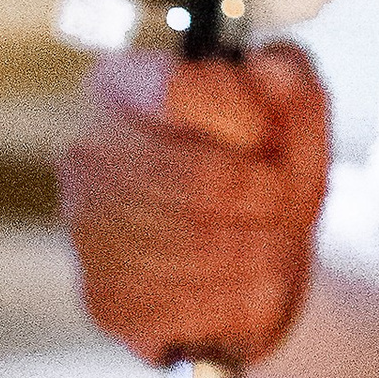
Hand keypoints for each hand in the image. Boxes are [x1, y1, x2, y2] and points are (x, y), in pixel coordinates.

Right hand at [59, 43, 329, 366]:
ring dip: (260, 253)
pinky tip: (253, 288)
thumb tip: (271, 73)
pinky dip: (238, 301)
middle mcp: (88, 156)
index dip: (241, 116)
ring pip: (193, 247)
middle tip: (288, 204)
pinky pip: (184, 304)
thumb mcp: (291, 113)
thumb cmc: (258, 175)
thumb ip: (290, 82)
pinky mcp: (105, 299)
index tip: (268, 138)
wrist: (243, 261)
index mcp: (123, 86)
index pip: (176, 90)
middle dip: (266, 198)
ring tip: (278, 249)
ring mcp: (87, 232)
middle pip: (194, 177)